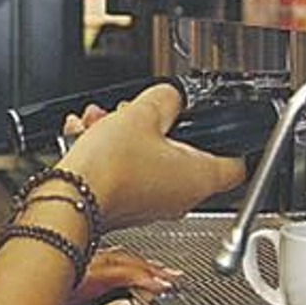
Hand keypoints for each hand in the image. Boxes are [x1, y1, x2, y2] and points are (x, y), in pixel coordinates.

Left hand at [42, 247, 181, 304]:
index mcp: (55, 284)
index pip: (105, 270)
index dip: (138, 274)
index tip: (163, 283)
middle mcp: (53, 279)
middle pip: (104, 261)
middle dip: (140, 267)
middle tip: (170, 276)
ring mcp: (55, 285)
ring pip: (99, 264)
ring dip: (130, 268)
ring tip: (157, 273)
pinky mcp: (57, 296)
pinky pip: (92, 275)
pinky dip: (116, 276)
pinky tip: (126, 277)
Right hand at [56, 83, 247, 230]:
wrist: (68, 201)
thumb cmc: (109, 169)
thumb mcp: (142, 114)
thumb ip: (166, 98)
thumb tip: (171, 96)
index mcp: (199, 178)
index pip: (237, 164)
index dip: (229, 140)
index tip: (218, 126)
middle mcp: (181, 198)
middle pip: (184, 155)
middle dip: (161, 127)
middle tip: (143, 113)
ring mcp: (152, 206)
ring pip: (151, 161)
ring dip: (131, 135)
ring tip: (107, 120)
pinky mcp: (126, 208)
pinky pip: (127, 172)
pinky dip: (113, 152)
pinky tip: (91, 135)